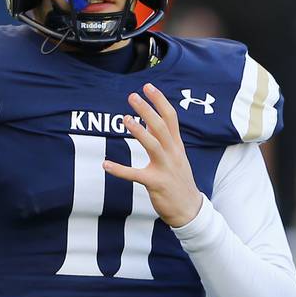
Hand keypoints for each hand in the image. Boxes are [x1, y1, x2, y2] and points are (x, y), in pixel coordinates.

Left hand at [103, 82, 202, 228]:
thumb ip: (164, 140)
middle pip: (161, 126)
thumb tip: (149, 122)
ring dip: (139, 131)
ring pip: (153, 145)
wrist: (189, 210)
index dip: (160, 101)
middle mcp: (173, 154)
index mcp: (177, 146)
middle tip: (132, 96)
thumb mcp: (175, 157)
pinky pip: (135, 175)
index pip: (170, 117)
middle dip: (147, 109)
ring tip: (125, 118)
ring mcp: (165, 168)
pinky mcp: (156, 183)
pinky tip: (105, 164)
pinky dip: (119, 170)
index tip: (148, 86)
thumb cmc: (178, 181)